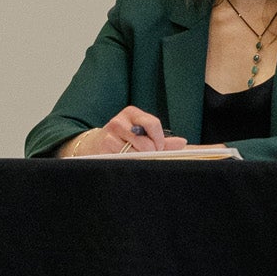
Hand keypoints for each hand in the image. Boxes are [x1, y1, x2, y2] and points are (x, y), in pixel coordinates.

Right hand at [61, 107, 186, 156]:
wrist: (93, 145)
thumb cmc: (124, 139)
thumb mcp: (141, 134)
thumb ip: (162, 139)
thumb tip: (183, 142)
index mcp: (132, 113)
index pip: (153, 124)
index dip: (159, 140)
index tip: (159, 149)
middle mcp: (119, 121)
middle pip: (144, 141)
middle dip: (150, 153)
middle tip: (148, 157)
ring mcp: (109, 134)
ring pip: (133, 152)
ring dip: (138, 159)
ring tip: (135, 158)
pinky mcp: (102, 147)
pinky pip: (121, 159)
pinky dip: (127, 162)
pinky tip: (125, 161)